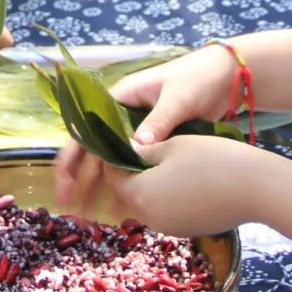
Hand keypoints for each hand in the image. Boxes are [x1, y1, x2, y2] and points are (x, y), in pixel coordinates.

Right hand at [54, 44, 234, 208]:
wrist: (228, 76)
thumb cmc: (198, 77)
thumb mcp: (177, 97)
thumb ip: (158, 121)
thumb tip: (135, 148)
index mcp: (120, 99)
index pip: (86, 130)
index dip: (72, 158)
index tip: (64, 184)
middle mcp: (124, 117)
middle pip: (95, 151)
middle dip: (82, 180)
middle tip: (72, 210)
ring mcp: (140, 131)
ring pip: (113, 162)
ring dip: (103, 187)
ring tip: (93, 216)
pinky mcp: (157, 144)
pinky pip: (136, 167)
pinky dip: (128, 185)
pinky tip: (124, 209)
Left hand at [108, 134, 270, 237]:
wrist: (256, 189)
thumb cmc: (210, 159)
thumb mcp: (172, 146)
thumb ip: (145, 151)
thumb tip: (128, 150)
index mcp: (139, 195)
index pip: (113, 176)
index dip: (115, 156)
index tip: (124, 140)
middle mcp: (149, 218)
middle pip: (130, 193)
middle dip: (133, 172)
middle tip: (146, 148)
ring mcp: (170, 228)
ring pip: (150, 203)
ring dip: (152, 185)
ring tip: (168, 161)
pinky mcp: (188, 231)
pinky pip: (168, 211)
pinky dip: (169, 196)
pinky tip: (186, 179)